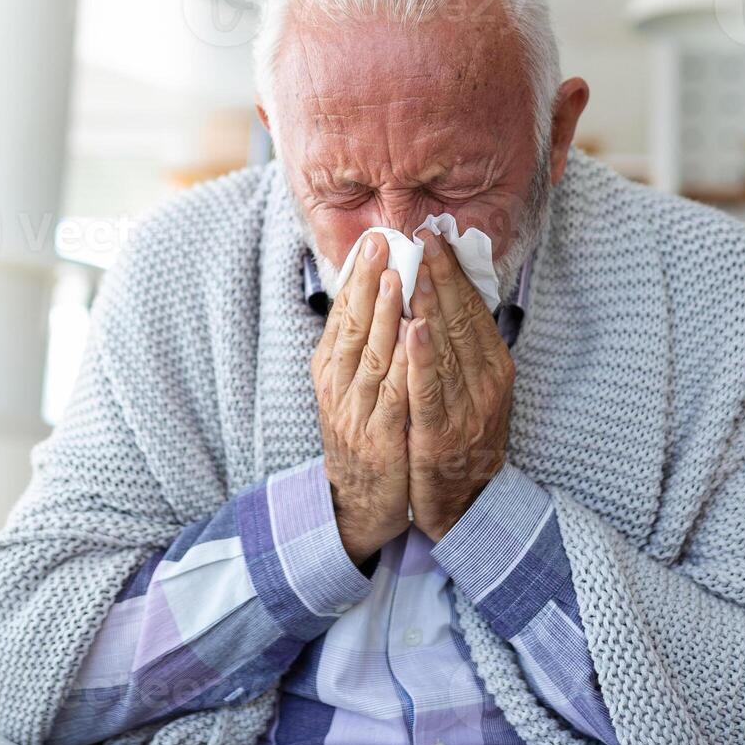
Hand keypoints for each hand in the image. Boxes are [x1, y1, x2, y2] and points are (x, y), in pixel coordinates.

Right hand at [313, 232, 410, 564]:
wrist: (358, 504)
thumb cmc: (362, 436)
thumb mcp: (350, 388)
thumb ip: (359, 346)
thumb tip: (372, 295)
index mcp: (329, 371)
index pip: (342, 315)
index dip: (357, 277)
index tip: (371, 241)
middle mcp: (337, 387)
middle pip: (353, 327)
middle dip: (368, 283)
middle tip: (382, 242)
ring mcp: (356, 414)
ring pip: (372, 356)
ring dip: (385, 315)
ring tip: (397, 277)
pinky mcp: (380, 439)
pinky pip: (393, 396)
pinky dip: (403, 365)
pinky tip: (414, 338)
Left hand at [405, 232, 514, 542]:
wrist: (466, 505)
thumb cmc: (463, 437)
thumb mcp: (473, 388)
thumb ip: (462, 347)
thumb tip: (446, 296)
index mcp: (494, 367)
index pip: (474, 310)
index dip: (454, 273)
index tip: (435, 237)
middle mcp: (487, 383)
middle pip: (463, 320)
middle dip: (442, 276)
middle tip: (424, 236)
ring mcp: (467, 409)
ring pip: (448, 348)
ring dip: (431, 304)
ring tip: (416, 267)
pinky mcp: (442, 435)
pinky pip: (431, 390)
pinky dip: (423, 357)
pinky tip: (412, 327)